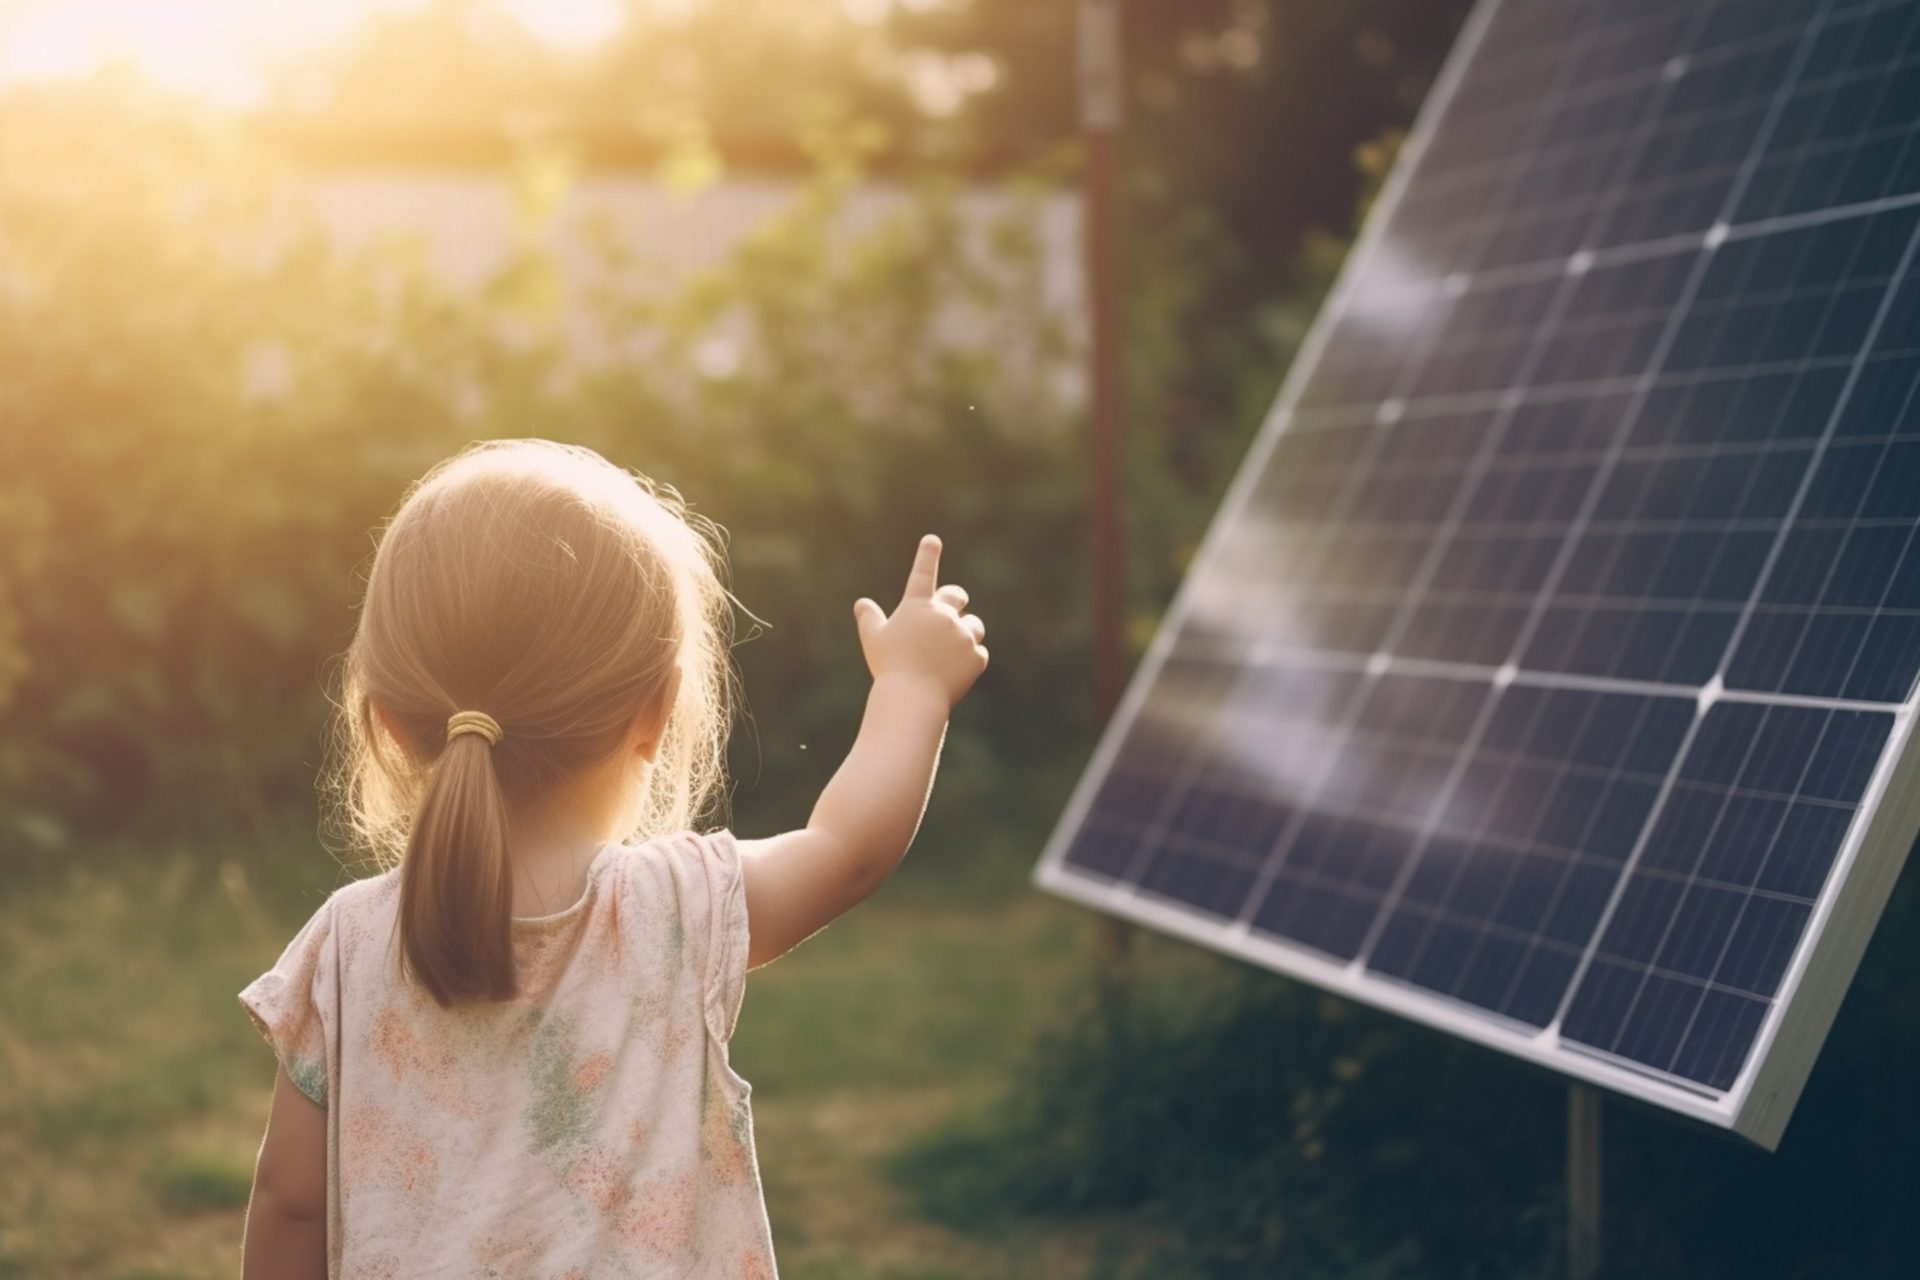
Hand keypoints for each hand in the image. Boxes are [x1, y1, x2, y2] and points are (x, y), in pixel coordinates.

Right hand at [853, 534, 988, 709]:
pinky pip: (978, 653)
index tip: (933, 540)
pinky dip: (969, 660)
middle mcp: (943, 615)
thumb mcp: (873, 640)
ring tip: (949, 651)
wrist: (912, 698)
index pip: (923, 573)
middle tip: (952, 608)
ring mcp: (963, 635)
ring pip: (974, 625)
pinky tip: (953, 672)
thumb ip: (869, 619)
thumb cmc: (888, 667)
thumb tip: (862, 604)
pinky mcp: (976, 657)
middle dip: (955, 600)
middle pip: (957, 596)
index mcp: (917, 606)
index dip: (927, 554)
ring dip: (965, 631)